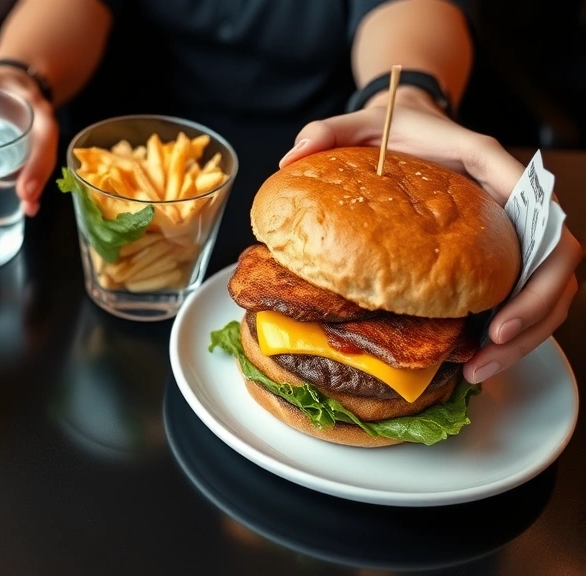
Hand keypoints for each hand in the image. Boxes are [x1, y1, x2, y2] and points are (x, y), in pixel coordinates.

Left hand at [0, 65, 57, 216]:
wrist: (8, 84)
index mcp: (34, 108)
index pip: (43, 134)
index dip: (37, 162)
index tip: (25, 188)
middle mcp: (41, 127)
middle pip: (47, 154)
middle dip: (38, 178)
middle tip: (27, 200)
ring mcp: (36, 141)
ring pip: (42, 166)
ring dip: (37, 188)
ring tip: (28, 209)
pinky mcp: (27, 152)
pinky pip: (33, 171)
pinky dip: (30, 190)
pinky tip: (25, 208)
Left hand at [281, 105, 582, 383]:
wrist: (407, 126)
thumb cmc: (392, 128)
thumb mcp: (358, 124)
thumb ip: (327, 131)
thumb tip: (294, 153)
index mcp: (484, 161)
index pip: (534, 201)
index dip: (533, 254)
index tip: (503, 302)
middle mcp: (511, 197)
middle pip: (556, 257)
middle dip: (535, 309)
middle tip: (492, 347)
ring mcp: (512, 228)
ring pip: (549, 283)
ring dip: (526, 331)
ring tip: (480, 367)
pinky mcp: (502, 251)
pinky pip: (524, 293)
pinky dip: (509, 328)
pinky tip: (474, 356)